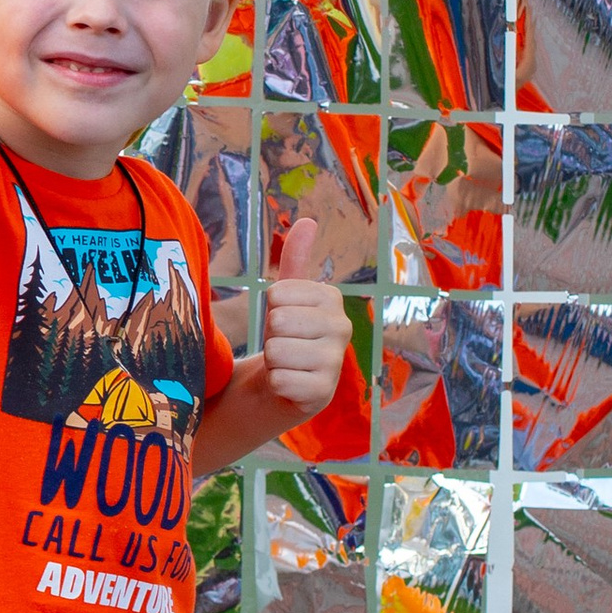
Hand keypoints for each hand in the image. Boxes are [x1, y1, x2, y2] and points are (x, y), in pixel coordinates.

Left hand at [260, 217, 346, 418]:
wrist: (281, 386)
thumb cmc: (284, 336)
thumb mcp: (286, 296)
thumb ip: (295, 259)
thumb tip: (308, 220)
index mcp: (331, 298)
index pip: (277, 293)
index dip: (268, 309)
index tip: (282, 321)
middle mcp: (342, 327)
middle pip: (277, 321)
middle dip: (269, 336)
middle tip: (282, 345)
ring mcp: (336, 362)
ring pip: (276, 351)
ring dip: (271, 362)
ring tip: (284, 365)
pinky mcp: (323, 393)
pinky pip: (280, 379)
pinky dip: (275, 384)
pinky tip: (287, 385)